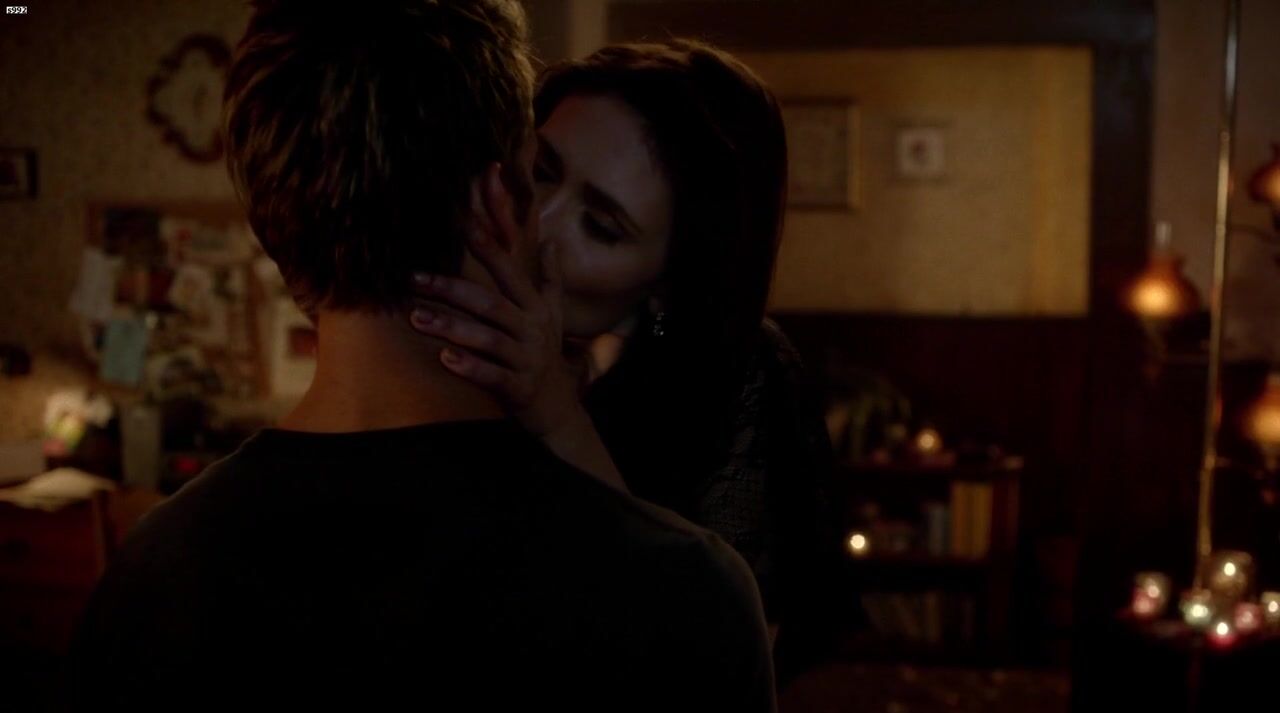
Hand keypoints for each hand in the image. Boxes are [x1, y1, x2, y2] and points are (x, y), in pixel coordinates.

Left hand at [408, 163, 580, 437]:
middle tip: (415, 278)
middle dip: (452, 289)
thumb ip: (550, 279)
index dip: (488, 247)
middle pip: (491, 304)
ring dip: (452, 327)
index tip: (461, 223)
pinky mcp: (521, 389)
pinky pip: (494, 376)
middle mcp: (533, 331)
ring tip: (417, 317)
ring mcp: (528, 360)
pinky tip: (445, 359)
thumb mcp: (553, 316)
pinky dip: (471, 367)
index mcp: (536, 309)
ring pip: (489, 339)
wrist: (559, 410)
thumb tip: (552, 242)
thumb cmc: (546, 356)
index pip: (510, 273)